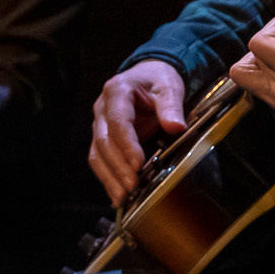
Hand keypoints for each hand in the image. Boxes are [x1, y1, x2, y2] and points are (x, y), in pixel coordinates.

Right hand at [91, 61, 189, 206]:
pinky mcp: (102, 138)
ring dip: (110, 178)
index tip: (138, 163)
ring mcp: (100, 125)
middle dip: (119, 167)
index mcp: (117, 92)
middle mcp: (102, 109)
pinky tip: (117, 195)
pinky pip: (100, 160)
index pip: (118, 122)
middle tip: (133, 186)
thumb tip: (176, 127)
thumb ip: (171, 106)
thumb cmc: (157, 80)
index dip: (127, 145)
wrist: (148, 76)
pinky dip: (108, 178)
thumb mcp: (169, 86)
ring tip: (124, 197)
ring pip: (98, 155)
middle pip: (104, 143)